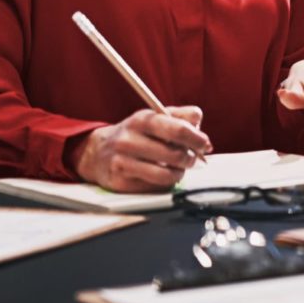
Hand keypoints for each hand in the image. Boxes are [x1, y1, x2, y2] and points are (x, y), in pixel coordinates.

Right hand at [73, 106, 211, 191]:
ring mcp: (122, 162)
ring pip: (167, 174)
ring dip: (180, 173)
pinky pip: (155, 186)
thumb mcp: (156, 117)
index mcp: (142, 120)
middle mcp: (129, 140)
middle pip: (175, 154)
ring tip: (179, 169)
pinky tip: (163, 175)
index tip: (205, 145)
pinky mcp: (120, 181)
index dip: (197, 139)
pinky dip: (165, 182)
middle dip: (191, 158)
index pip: (177, 129)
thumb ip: (182, 116)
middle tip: (193, 159)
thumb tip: (201, 129)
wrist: (97, 152)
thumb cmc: (136, 133)